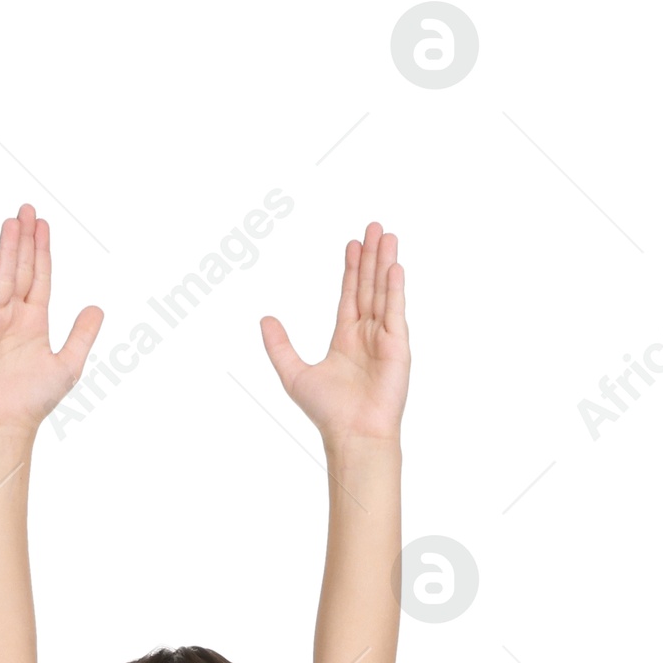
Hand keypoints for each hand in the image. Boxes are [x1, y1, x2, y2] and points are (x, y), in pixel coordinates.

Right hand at [0, 203, 102, 433]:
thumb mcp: (68, 364)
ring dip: (6, 250)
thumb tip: (97, 308)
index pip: (39, 277)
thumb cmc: (34, 400)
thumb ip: (82, 335)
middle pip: (19, 270)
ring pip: (1, 277)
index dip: (42, 252)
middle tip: (27, 209)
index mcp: (34, 321)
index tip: (44, 225)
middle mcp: (11, 316)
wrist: (5, 423)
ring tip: (12, 222)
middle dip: (24, 240)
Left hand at [259, 223, 408, 445]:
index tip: (353, 245)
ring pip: (383, 293)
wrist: (352, 435)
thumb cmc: (328, 412)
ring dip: (385, 263)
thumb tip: (264, 320)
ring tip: (387, 235)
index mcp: (346, 339)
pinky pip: (395, 311)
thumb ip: (280, 346)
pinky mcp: (398, 347)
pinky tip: (394, 267)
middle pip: (368, 287)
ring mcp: (384, 339)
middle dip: (371, 257)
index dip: (351, 269)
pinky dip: (395, 289)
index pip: (350, 295)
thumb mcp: (293, 374)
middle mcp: (367, 335)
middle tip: (374, 227)